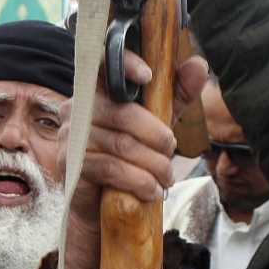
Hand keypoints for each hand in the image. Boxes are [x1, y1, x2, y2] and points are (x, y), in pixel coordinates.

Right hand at [64, 51, 207, 268]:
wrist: (100, 204)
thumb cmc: (129, 157)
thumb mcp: (156, 122)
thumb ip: (175, 94)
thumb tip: (199, 65)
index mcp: (97, 90)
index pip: (104, 64)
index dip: (125, 63)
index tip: (149, 76)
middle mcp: (77, 107)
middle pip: (122, 113)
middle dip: (157, 136)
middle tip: (171, 152)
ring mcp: (70, 136)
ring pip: (121, 144)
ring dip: (153, 164)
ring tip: (166, 177)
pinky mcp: (70, 164)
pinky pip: (111, 168)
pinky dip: (139, 181)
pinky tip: (153, 190)